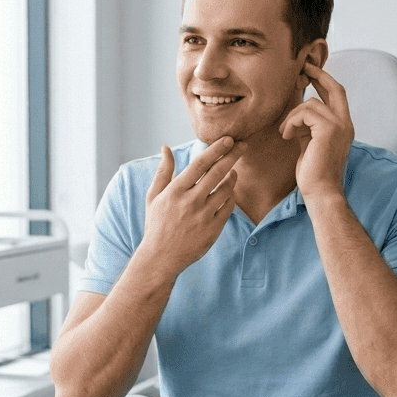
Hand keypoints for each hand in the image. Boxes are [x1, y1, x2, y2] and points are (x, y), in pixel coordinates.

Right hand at [139, 137, 243, 275]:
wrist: (161, 257)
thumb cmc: (156, 224)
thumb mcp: (154, 196)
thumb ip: (163, 171)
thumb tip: (165, 148)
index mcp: (175, 191)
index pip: (200, 163)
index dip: (216, 149)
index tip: (228, 139)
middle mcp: (191, 201)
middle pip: (218, 172)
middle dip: (233, 155)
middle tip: (243, 145)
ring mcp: (204, 215)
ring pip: (227, 189)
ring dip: (232, 176)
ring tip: (232, 171)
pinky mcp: (213, 228)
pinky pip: (228, 207)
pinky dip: (231, 196)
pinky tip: (228, 192)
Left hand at [280, 62, 353, 201]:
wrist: (320, 192)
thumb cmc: (312, 173)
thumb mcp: (309, 143)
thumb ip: (308, 126)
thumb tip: (298, 113)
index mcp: (343, 126)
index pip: (337, 95)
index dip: (324, 80)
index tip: (309, 71)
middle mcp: (345, 123)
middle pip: (335, 87)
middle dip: (318, 74)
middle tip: (302, 67)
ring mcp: (340, 125)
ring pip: (310, 103)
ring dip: (292, 116)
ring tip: (285, 132)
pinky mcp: (329, 129)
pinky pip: (304, 112)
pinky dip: (291, 122)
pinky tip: (286, 136)